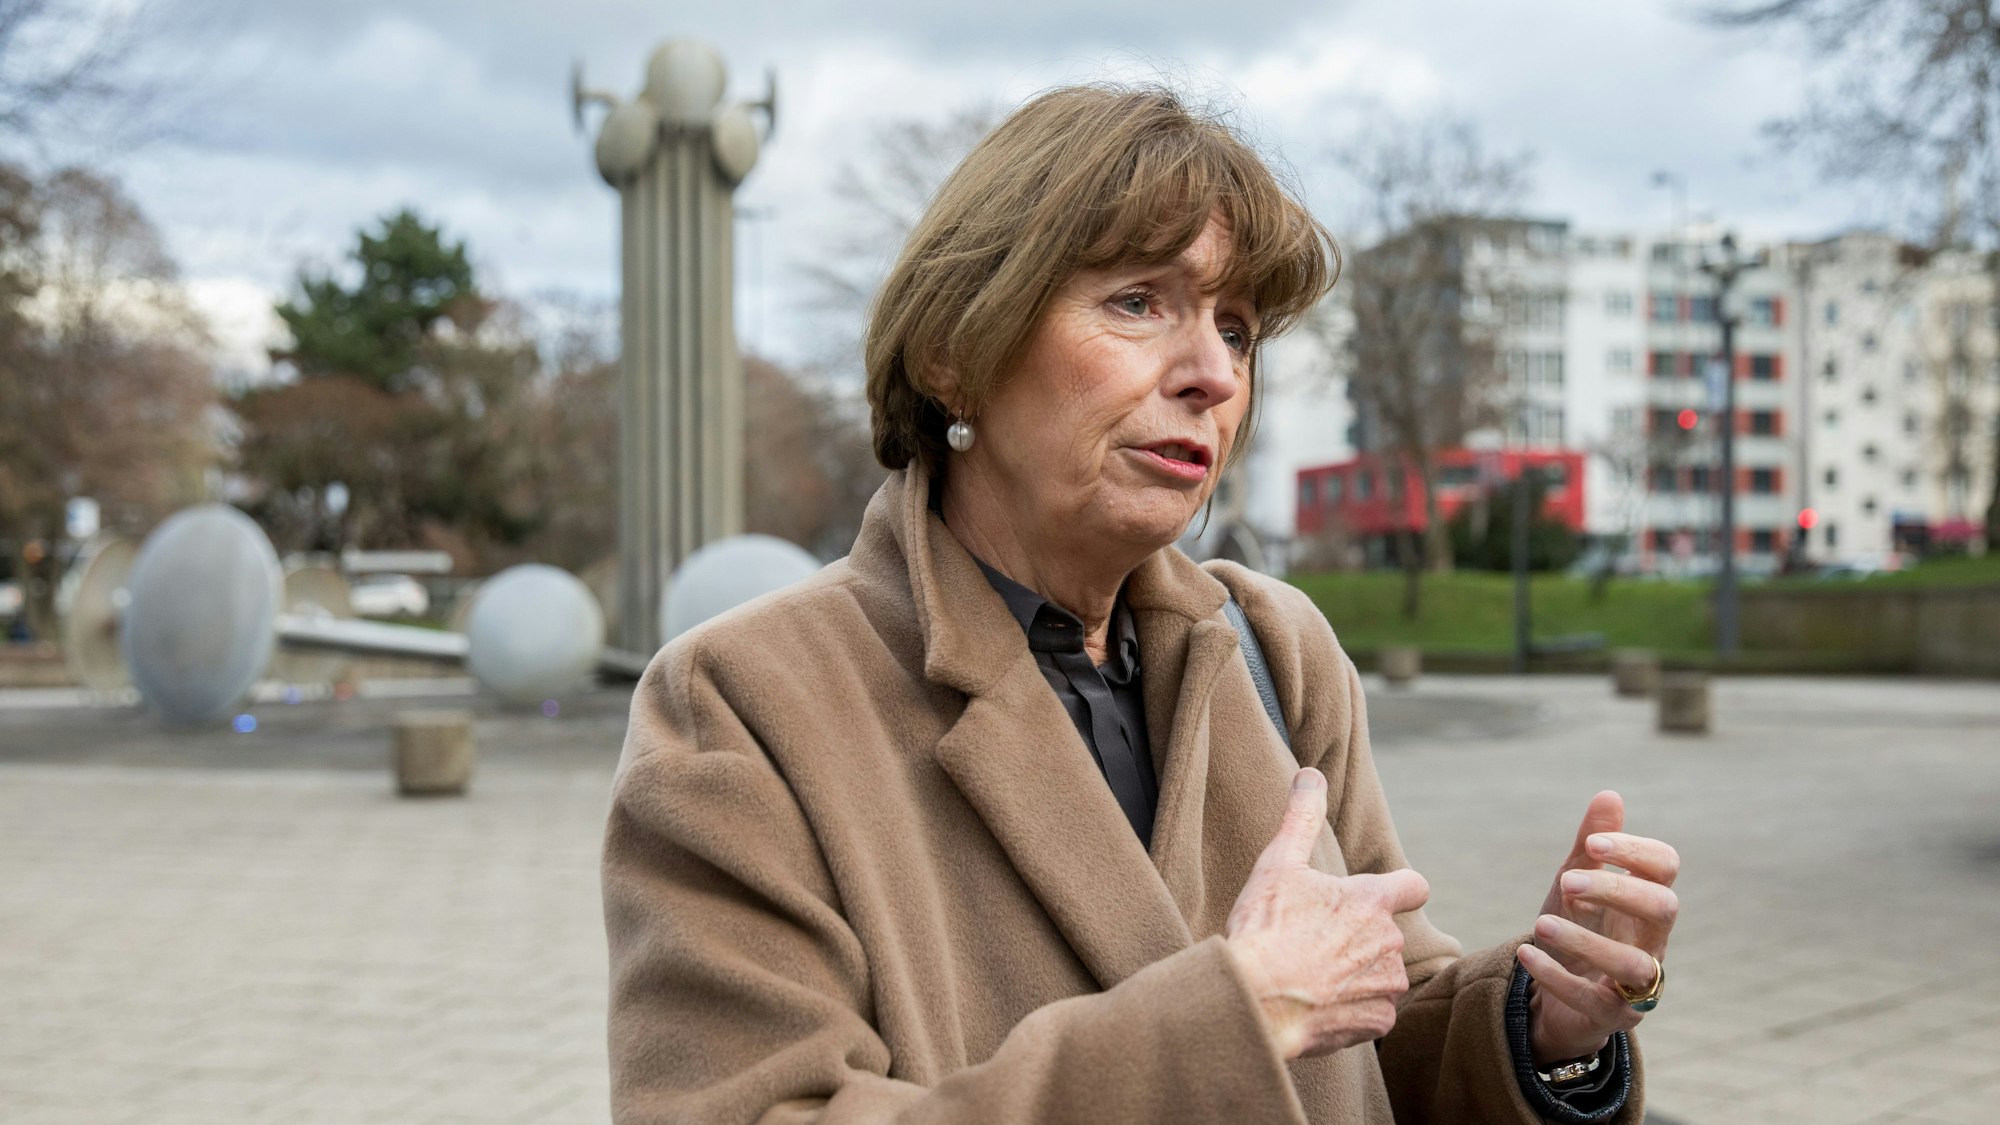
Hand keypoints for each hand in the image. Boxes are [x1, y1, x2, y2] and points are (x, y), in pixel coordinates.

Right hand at [1224, 768, 1431, 1059]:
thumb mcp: (1278, 864)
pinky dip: (1352, 1008)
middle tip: (1313, 942)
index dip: (1400, 889)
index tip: (1378, 897)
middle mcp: (1389, 943)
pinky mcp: (1377, 1022)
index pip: (1414, 886)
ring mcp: (1386, 985)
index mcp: (1370, 902)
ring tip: (1312, 975)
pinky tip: (1319, 1003)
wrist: (1255, 999)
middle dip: (1357, 937)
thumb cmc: (1264, 929)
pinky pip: (1374, 1011)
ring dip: (1356, 974)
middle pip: (1384, 935)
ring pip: (1380, 974)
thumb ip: (1301, 817)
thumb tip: (1311, 774)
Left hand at [1517, 791, 1679, 1064]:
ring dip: (1586, 940)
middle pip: (1663, 909)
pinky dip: (1557, 976)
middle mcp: (1652, 940)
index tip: (1594, 842)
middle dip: (1616, 890)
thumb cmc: (1578, 928)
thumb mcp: (1577, 883)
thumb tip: (1609, 795)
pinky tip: (1525, 954)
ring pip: (1634, 964)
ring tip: (1539, 923)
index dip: (1636, 851)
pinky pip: (1593, 1000)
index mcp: (1646, 901)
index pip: (1666, 867)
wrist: (1560, 994)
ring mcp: (1637, 982)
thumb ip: (1592, 846)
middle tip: (1566, 881)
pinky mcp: (1612, 1016)